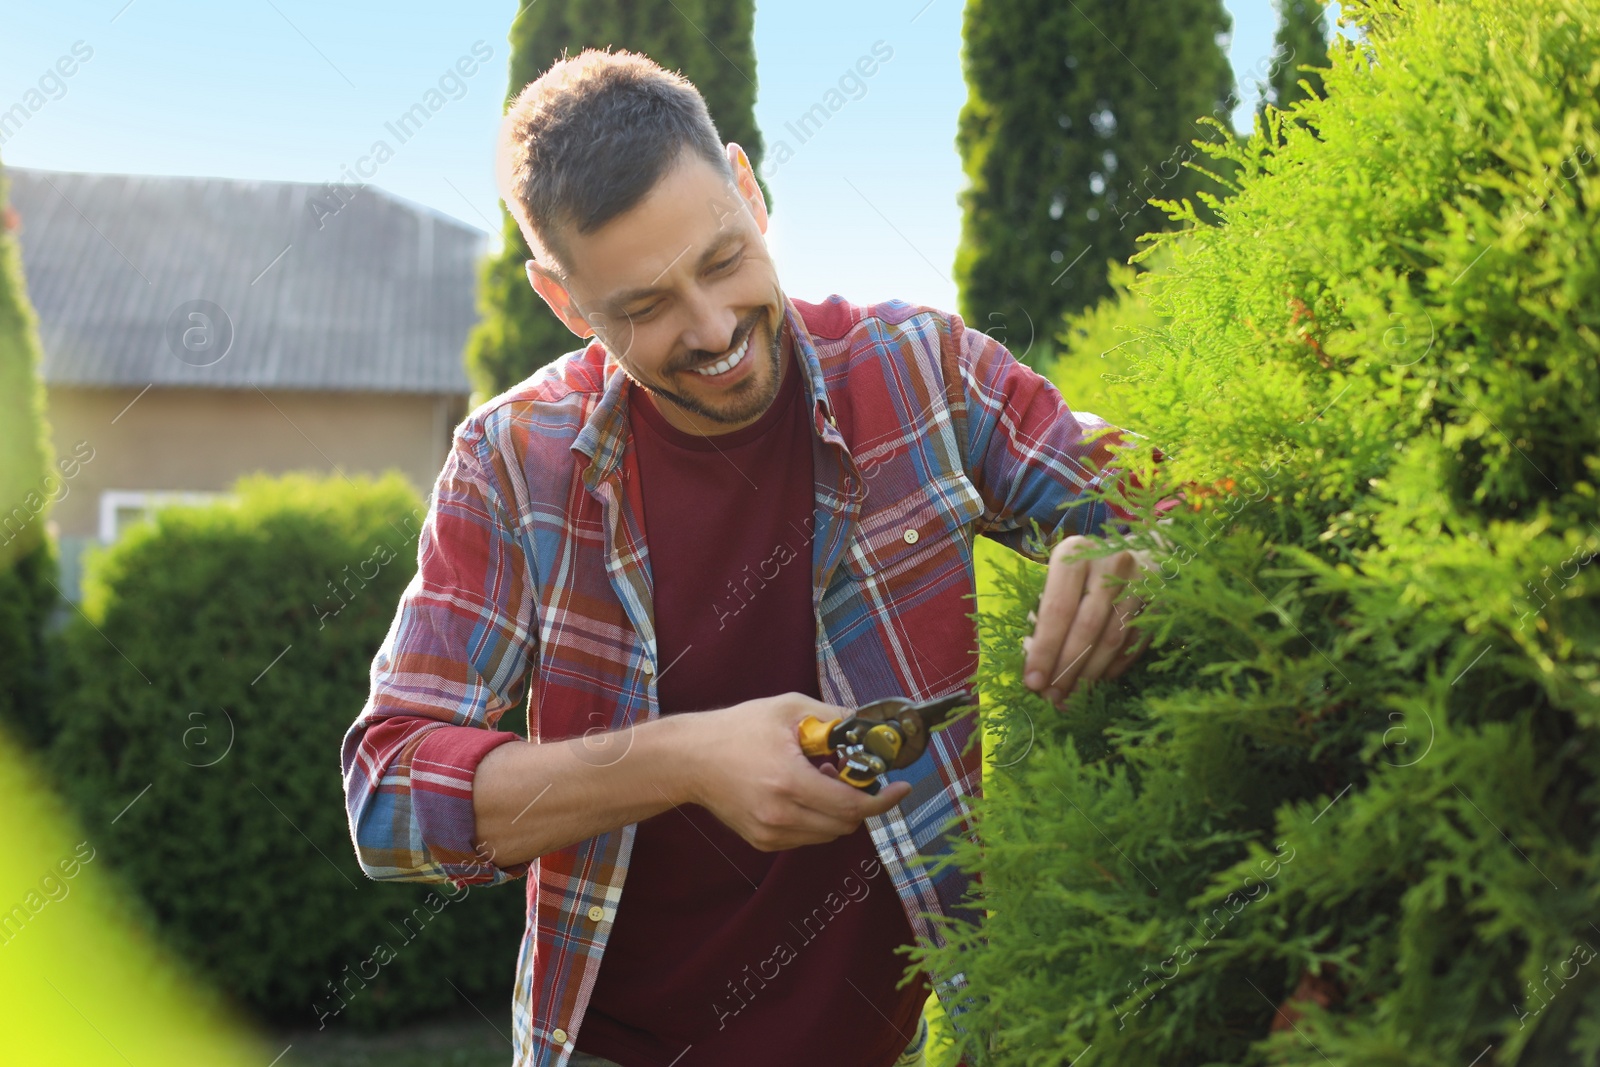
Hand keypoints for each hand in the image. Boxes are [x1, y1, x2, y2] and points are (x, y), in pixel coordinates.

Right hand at [682, 693, 912, 851]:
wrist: (690, 759)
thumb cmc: (737, 729)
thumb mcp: (787, 709)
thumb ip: (832, 717)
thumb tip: (867, 725)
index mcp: (789, 782)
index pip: (851, 805)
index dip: (883, 800)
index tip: (901, 788)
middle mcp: (781, 815)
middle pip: (845, 824)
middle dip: (860, 801)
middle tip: (851, 773)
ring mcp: (770, 833)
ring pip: (829, 834)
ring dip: (837, 810)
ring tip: (819, 777)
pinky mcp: (763, 841)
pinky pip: (807, 837)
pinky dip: (816, 818)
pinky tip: (801, 791)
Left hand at [1021, 536, 1151, 708]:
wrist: (1137, 552)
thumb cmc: (1084, 573)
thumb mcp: (1057, 584)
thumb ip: (1043, 618)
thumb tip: (1035, 668)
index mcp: (1075, 553)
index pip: (1057, 609)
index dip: (1044, 649)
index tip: (1032, 682)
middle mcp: (1110, 562)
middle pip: (1086, 627)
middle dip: (1066, 668)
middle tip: (1051, 697)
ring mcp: (1141, 581)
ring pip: (1112, 640)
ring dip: (1088, 675)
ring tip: (1069, 697)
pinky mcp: (1161, 600)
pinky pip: (1134, 644)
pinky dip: (1113, 668)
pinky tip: (1096, 683)